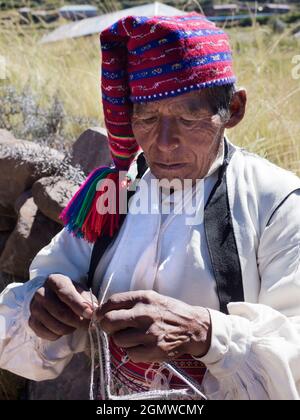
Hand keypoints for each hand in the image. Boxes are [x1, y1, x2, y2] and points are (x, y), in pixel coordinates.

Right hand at [29, 274, 96, 340]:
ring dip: (69, 329)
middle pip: (60, 312)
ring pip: (54, 325)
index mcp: (54, 280)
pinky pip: (47, 334)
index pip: (66, 294)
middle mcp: (41, 292)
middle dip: (77, 321)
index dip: (79, 305)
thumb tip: (95, 311)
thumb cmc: (70, 293)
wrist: (51, 297)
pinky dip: (58, 335)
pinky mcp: (31, 321)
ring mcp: (34, 307)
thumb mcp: (80, 291)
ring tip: (75, 325)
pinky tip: (63, 328)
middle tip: (88, 325)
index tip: (90, 314)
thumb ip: (88, 300)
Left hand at [96, 290, 210, 362]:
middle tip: (111, 328)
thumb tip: (106, 309)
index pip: (112, 302)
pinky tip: (140, 346)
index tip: (99, 315)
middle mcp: (144, 314)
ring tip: (131, 337)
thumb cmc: (170, 311)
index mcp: (143, 298)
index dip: (101, 310)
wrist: (194, 327)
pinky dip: (132, 351)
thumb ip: (131, 302)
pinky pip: (130, 354)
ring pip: (118, 340)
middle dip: (106, 326)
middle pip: (109, 322)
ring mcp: (149, 333)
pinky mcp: (154, 350)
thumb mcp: (152, 298)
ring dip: (121, 340)